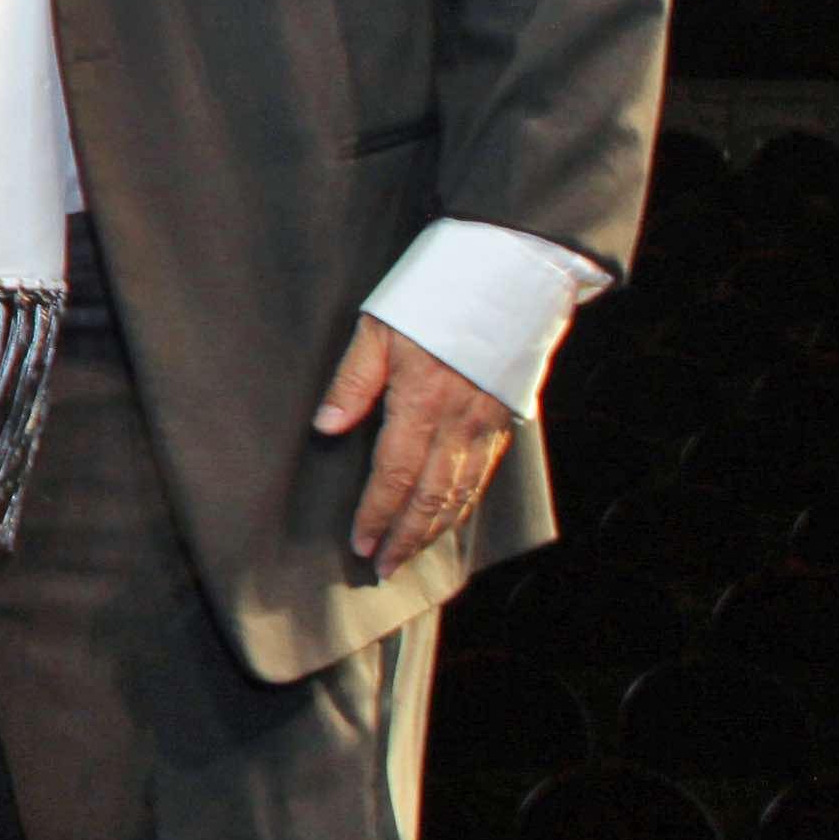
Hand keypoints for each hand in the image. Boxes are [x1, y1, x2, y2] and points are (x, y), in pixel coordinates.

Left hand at [314, 317, 514, 576]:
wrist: (511, 271)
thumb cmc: (437, 292)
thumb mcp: (380, 326)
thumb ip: (353, 381)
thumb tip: (327, 427)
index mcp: (421, 400)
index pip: (394, 475)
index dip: (376, 514)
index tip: (359, 544)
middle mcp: (459, 421)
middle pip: (431, 497)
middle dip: (405, 538)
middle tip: (383, 568)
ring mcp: (487, 423)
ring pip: (461, 493)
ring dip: (434, 531)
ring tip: (410, 556)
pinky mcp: (505, 418)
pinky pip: (483, 475)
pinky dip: (464, 505)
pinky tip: (449, 520)